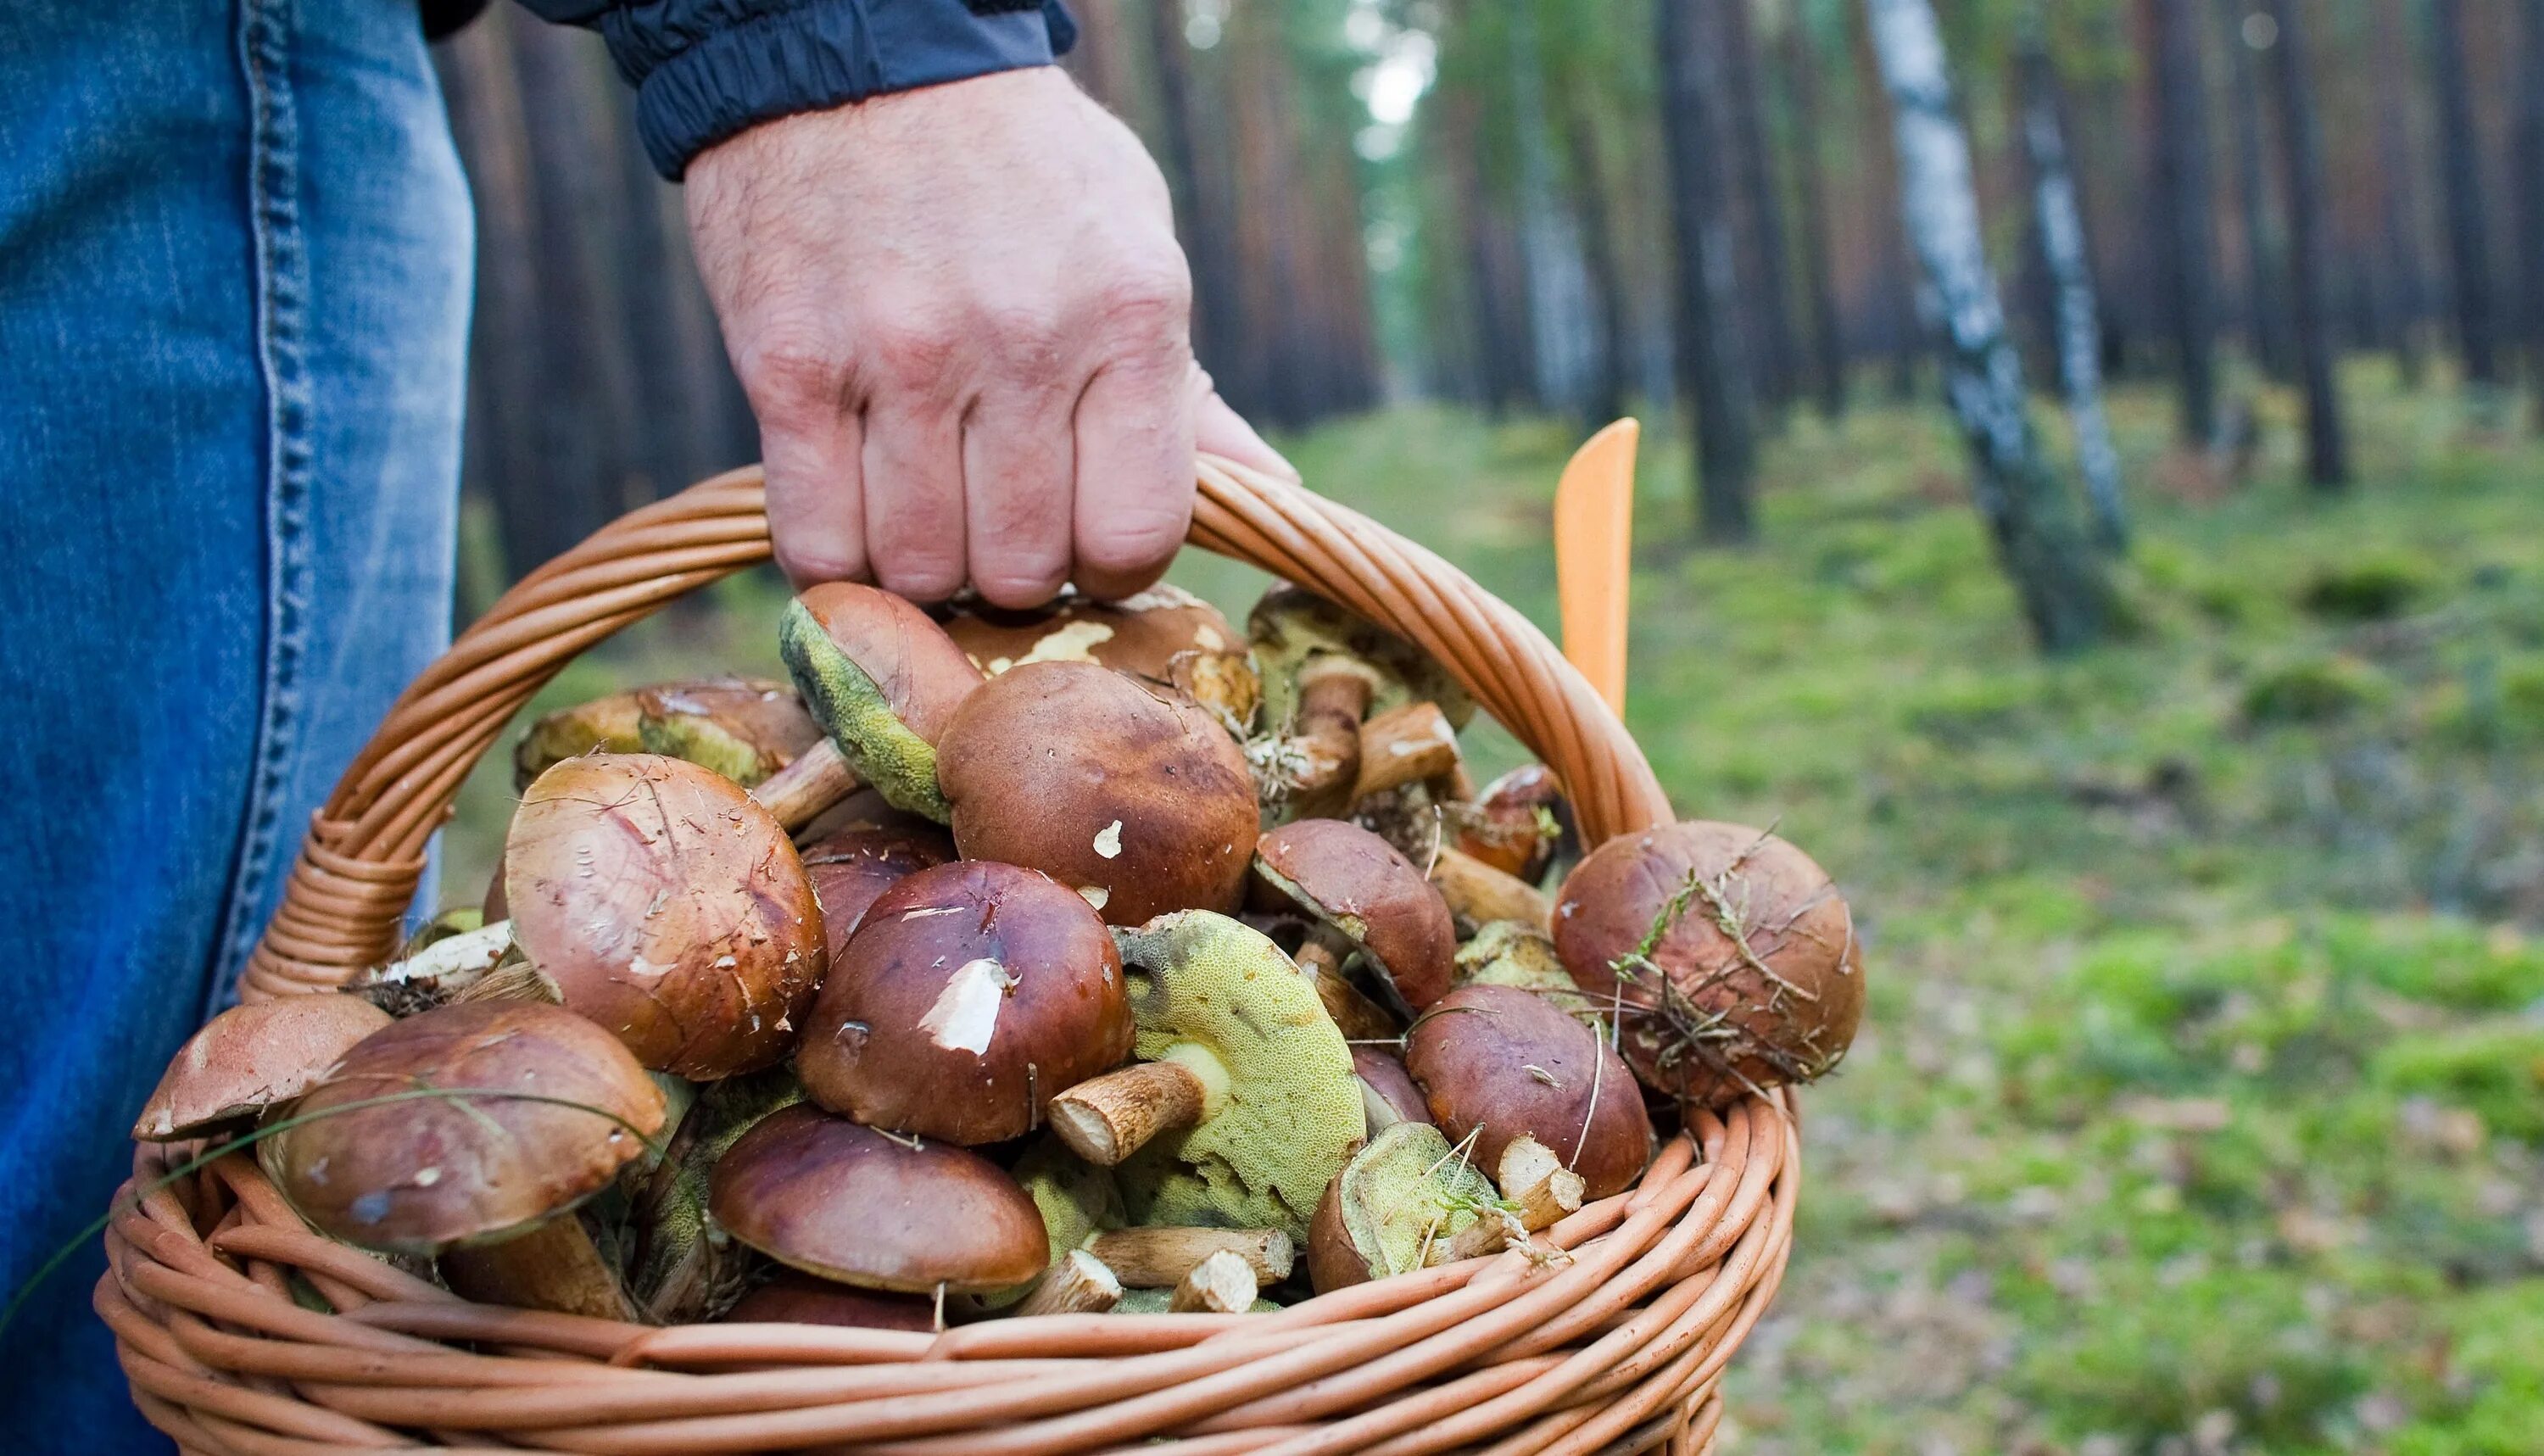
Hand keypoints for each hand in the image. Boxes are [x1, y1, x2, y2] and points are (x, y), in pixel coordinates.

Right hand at [687, 67, 1292, 604]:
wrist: (859, 52)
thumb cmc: (1019, 166)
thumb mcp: (1134, 245)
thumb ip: (1188, 389)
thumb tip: (1269, 494)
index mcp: (1127, 314)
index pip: (1136, 534)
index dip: (1112, 565)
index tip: (1086, 539)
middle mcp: (1021, 342)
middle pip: (1022, 567)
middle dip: (1016, 570)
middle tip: (996, 518)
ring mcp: (899, 357)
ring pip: (919, 566)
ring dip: (924, 563)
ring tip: (926, 507)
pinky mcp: (789, 368)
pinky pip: (817, 538)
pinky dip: (836, 554)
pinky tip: (856, 513)